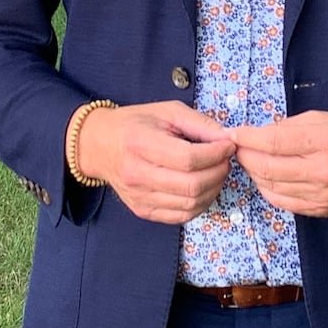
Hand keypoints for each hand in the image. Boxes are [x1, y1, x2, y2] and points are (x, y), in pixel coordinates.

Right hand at [72, 101, 234, 223]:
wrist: (99, 146)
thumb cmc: (135, 124)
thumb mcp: (167, 111)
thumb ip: (199, 123)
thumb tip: (227, 139)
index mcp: (140, 143)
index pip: (188, 158)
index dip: (216, 154)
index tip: (227, 145)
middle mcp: (137, 174)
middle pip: (192, 185)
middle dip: (219, 172)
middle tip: (225, 159)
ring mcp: (139, 197)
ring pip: (190, 204)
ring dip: (213, 189)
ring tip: (217, 171)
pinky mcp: (143, 211)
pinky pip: (181, 216)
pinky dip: (200, 204)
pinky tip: (204, 187)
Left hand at [231, 111, 327, 217]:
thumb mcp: (325, 118)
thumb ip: (289, 126)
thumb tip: (257, 134)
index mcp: (325, 140)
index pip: (273, 142)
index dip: (247, 138)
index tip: (233, 133)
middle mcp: (324, 171)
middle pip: (267, 168)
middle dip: (246, 156)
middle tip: (238, 147)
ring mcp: (324, 195)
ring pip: (272, 188)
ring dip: (254, 174)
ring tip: (251, 160)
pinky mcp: (324, 210)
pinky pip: (285, 203)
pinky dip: (269, 190)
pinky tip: (267, 178)